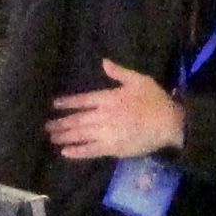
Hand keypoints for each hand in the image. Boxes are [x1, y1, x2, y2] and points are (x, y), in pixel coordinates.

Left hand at [48, 59, 183, 159]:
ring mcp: (107, 133)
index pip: (82, 100)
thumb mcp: (139, 80)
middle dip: (60, 122)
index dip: (67, 102)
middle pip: (77, 119)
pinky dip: (77, 152)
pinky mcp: (113, 148)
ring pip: (80, 135)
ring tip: (51, 137)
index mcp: (109, 98)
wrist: (169, 123)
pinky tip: (65, 152)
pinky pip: (91, 151)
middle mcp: (103, 116)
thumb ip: (119, 72)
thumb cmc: (156, 100)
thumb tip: (103, 62)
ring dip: (64, 136)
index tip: (54, 105)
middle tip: (46, 125)